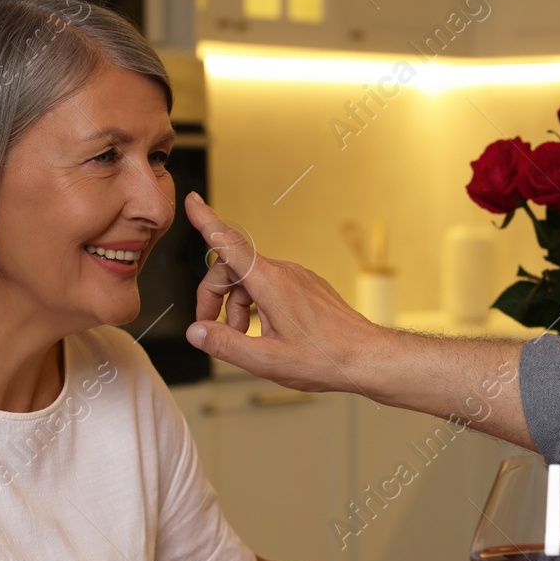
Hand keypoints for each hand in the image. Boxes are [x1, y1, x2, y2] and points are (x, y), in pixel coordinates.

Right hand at [184, 192, 385, 392]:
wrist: (368, 358)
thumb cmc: (324, 359)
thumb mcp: (266, 360)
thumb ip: (225, 345)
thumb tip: (196, 332)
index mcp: (271, 283)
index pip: (229, 244)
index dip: (206, 221)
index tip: (191, 200)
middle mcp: (284, 273)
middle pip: (233, 269)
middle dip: (215, 297)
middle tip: (211, 331)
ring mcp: (298, 278)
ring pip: (252, 280)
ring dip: (237, 307)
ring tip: (243, 339)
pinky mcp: (308, 287)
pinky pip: (272, 287)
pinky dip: (258, 306)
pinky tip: (266, 333)